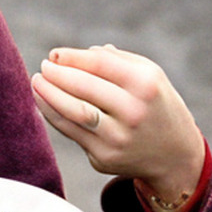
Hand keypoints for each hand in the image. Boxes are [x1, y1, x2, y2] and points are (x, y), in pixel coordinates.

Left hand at [31, 45, 204, 202]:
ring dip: (48, 95)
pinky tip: (44, 102)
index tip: (54, 54)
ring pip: (73, 111)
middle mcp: (133, 112)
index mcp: (145, 84)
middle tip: (43, 67)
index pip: (99, 64)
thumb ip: (114, 60)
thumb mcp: (149, 76)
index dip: (72, 57)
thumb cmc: (155, 105)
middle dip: (56, 74)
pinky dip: (52, 114)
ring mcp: (118, 138)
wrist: (174, 155)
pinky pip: (71, 132)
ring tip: (37, 81)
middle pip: (83, 87)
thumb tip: (70, 55)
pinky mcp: (104, 157)